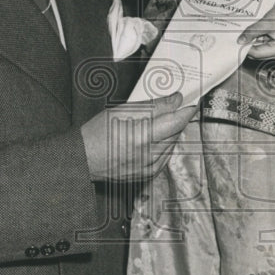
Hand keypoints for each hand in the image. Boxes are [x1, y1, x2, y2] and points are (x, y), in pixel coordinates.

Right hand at [81, 92, 195, 181]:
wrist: (83, 158)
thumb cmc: (98, 132)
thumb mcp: (123, 110)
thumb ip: (154, 106)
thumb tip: (176, 100)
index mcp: (142, 135)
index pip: (176, 121)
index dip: (186, 109)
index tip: (191, 101)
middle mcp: (148, 154)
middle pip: (176, 132)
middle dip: (177, 118)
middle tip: (173, 107)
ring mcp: (149, 166)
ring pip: (172, 144)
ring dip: (170, 131)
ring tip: (156, 123)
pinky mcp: (148, 174)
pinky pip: (165, 156)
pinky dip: (164, 145)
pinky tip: (153, 138)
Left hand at [237, 0, 274, 59]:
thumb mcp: (266, 23)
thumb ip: (252, 33)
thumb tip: (239, 41)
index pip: (256, 53)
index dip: (245, 48)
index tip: (235, 41)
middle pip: (257, 54)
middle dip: (248, 45)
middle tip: (238, 36)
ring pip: (258, 50)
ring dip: (251, 42)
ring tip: (246, 33)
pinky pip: (262, 45)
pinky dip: (256, 39)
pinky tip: (252, 32)